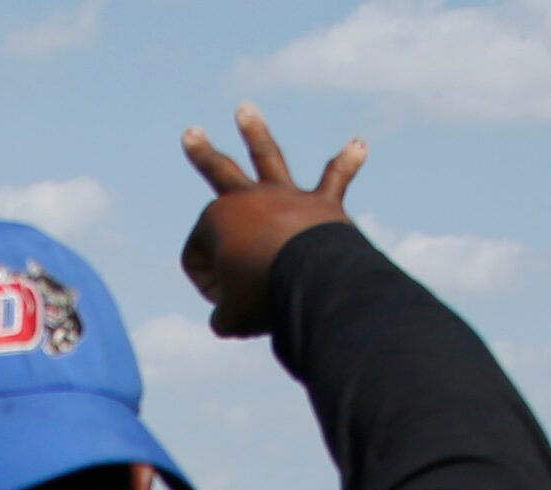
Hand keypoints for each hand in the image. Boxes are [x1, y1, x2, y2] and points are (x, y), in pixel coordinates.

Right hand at [181, 104, 364, 337]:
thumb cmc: (263, 297)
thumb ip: (225, 315)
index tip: (228, 303)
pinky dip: (346, 163)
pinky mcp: (322, 205)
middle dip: (203, 154)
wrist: (314, 283)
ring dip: (255, 133)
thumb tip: (231, 316)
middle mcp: (249, 199)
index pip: (201, 253)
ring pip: (267, 158)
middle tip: (192, 134)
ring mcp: (286, 197)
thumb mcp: (231, 317)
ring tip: (245, 110)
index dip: (210, 283)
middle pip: (220, 173)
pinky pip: (335, 180)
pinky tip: (358, 145)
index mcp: (217, 220)